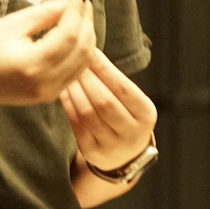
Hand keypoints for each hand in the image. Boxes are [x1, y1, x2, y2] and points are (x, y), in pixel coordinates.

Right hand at [0, 0, 96, 107]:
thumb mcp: (12, 24)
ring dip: (87, 37)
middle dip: (87, 22)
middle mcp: (46, 83)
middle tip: (83, 2)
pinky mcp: (50, 96)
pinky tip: (77, 35)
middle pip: (82, 49)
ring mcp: (50, 93)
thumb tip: (70, 4)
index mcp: (33, 64)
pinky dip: (81, 52)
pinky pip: (76, 72)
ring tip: (82, 15)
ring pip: (84, 62)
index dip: (78, 12)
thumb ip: (44, 14)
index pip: (69, 35)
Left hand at [60, 49, 156, 175]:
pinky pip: (76, 124)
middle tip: (73, 61)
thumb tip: (90, 53)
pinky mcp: (92, 152)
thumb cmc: (126, 117)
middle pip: (104, 101)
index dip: (104, 69)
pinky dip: (68, 104)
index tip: (90, 52)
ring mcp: (111, 145)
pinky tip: (63, 91)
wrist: (125, 156)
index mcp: (145, 114)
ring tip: (67, 74)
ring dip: (75, 90)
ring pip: (88, 113)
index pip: (123, 88)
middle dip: (87, 78)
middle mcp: (131, 133)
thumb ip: (116, 83)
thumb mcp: (132, 103)